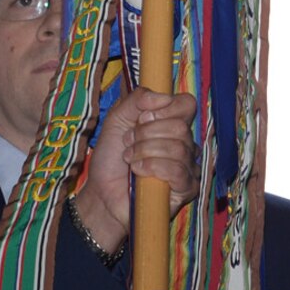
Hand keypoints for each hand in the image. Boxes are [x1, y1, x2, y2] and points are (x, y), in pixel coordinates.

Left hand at [82, 89, 199, 251]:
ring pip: (178, 148)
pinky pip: (178, 170)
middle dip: (146, 134)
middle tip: (129, 143)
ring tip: (130, 160)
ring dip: (145, 151)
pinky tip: (139, 171)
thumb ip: (136, 100)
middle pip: (180, 127)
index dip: (165, 108)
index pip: (186, 104)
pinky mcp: (186, 188)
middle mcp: (184, 143)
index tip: (141, 119)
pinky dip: (153, 167)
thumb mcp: (116, 120)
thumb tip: (162, 97)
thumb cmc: (110, 158)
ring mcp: (188, 166)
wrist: (102, 193)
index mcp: (171, 123)